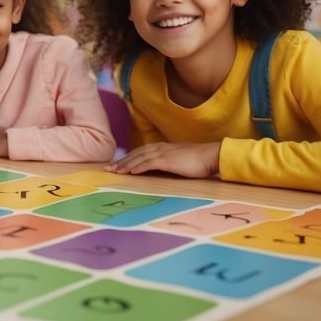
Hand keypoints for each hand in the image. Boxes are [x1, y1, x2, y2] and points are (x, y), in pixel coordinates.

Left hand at [105, 142, 219, 177]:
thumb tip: (159, 171)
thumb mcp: (179, 161)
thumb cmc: (198, 161)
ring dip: (126, 164)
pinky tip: (131, 172)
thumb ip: (168, 163)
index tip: (116, 165)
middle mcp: (160, 148)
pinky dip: (139, 166)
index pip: (139, 152)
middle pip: (136, 154)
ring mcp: (164, 153)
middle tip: (108, 169)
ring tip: (115, 171)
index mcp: (162, 148)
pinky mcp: (168, 160)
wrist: (212, 155)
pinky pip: (150, 163)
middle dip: (121, 161)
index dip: (127, 158)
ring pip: (140, 158)